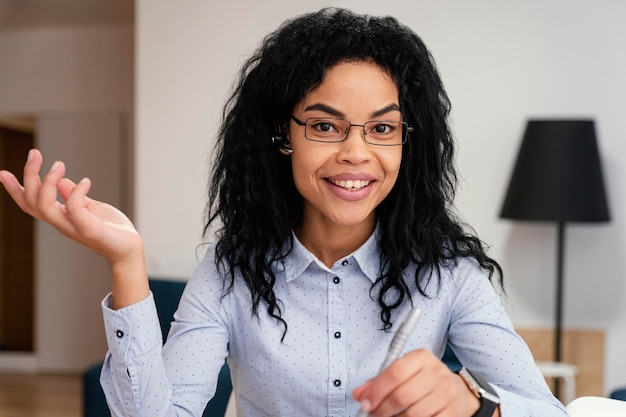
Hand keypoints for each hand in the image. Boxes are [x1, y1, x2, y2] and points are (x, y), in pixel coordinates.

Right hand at [0, 149, 148, 307]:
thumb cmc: (111, 229)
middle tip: (34, 153)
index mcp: (59, 216)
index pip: (30, 203)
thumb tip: (61, 181)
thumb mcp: (90, 207)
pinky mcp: (89, 229)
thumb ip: (73, 195)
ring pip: (44, 207)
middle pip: (32, 202)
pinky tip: (86, 181)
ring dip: (47, 182)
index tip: (2, 172)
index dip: (15, 189)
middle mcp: (61, 223)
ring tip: (58, 164)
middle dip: (29, 176)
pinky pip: (74, 210)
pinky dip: (76, 193)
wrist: (128, 249)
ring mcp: (73, 227)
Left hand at [352, 349, 482, 416]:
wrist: (457, 391)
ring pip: (414, 414)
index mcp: (422, 358)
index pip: (395, 372)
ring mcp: (447, 393)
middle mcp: (437, 373)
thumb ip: (380, 381)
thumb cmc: (424, 381)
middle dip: (382, 410)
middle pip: (403, 396)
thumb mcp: (404, 373)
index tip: (365, 403)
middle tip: (373, 415)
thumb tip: (359, 395)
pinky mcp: (454, 412)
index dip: (377, 390)